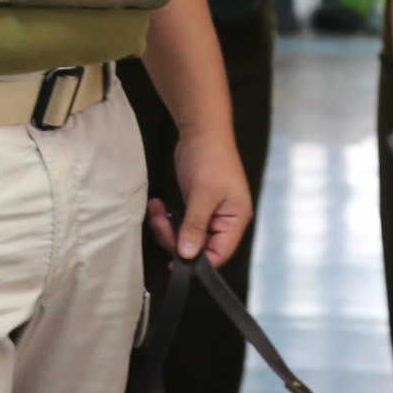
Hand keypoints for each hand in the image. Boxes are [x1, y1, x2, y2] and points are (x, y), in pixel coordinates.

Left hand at [148, 134, 252, 265]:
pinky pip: (180, 223)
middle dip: (176, 240)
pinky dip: (166, 218)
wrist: (202, 131)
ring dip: (167, 228)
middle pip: (200, 247)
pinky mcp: (195, 206)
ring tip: (157, 211)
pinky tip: (158, 205)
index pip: (219, 254)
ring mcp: (209, 213)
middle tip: (161, 225)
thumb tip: (188, 254)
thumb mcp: (203, 193)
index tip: (175, 260)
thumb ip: (195, 226)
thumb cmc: (211, 158)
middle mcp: (224, 220)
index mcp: (235, 220)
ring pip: (186, 237)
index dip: (198, 261)